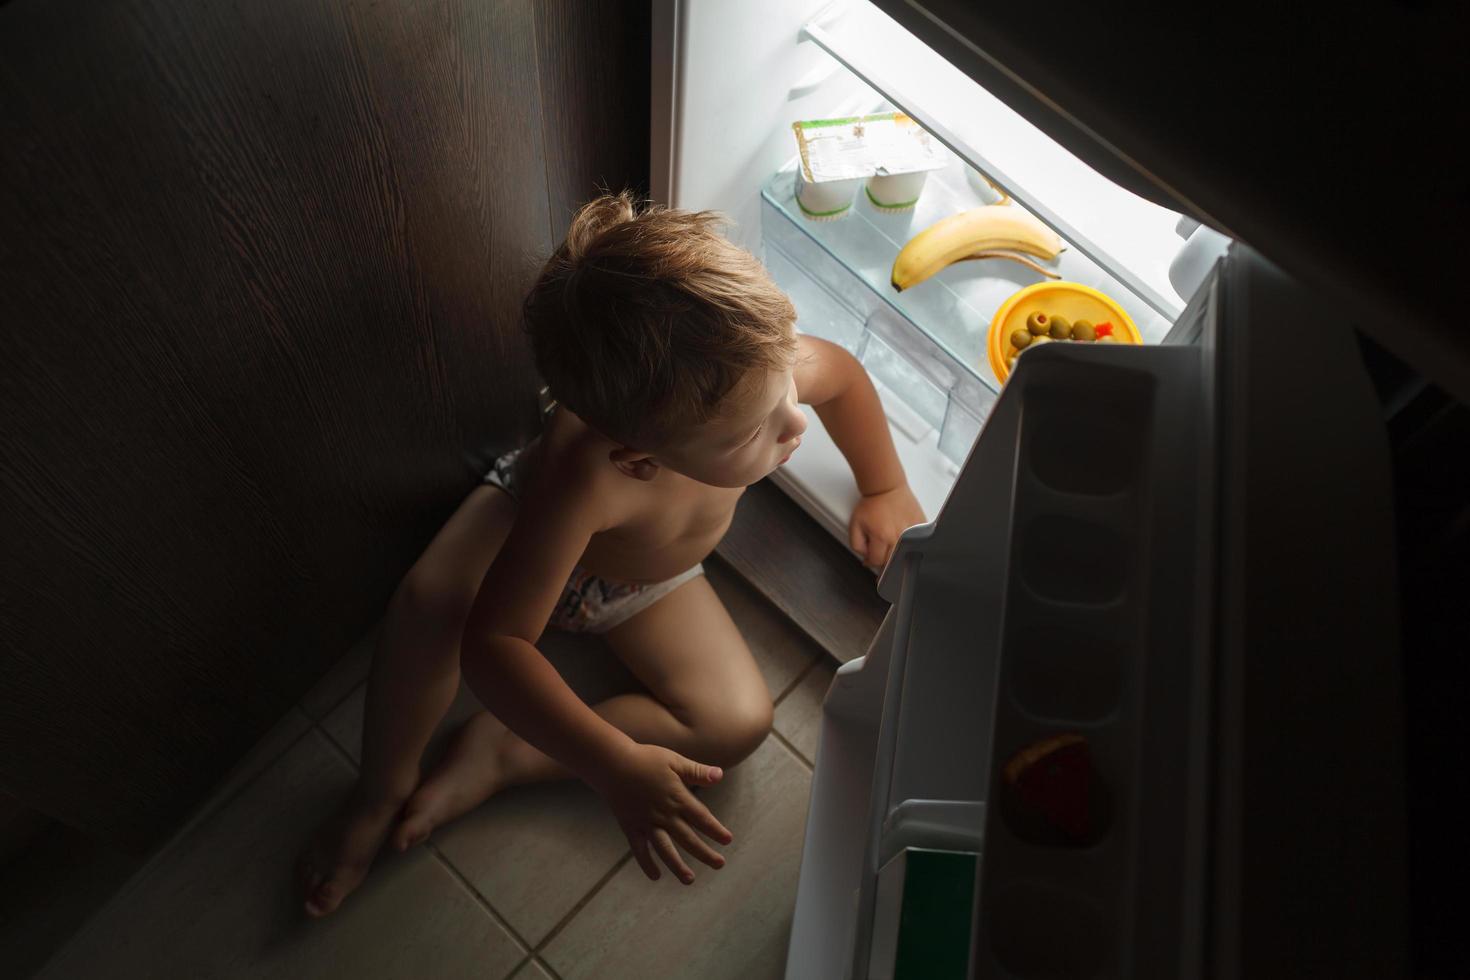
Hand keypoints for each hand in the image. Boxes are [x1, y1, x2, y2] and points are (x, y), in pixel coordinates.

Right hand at [590, 742, 732, 883]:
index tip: (727, 840)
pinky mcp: (631, 827)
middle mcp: (664, 815)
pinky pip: (640, 850)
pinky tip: (655, 876)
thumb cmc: (645, 758)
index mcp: (677, 798)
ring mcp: (647, 823)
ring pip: (665, 850)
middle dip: (705, 853)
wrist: (612, 763)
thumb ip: (697, 771)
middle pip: (688, 838)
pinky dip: (647, 864)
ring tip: (690, 880)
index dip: (715, 830)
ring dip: (678, 866)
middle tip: (719, 864)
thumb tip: (720, 775)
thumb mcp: (674, 760)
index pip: (702, 818)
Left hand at [849, 483, 925, 569]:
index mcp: (882, 537)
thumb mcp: (855, 525)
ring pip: (904, 555)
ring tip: (890, 539)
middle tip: (880, 548)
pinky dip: (910, 544)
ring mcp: (911, 532)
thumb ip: (857, 545)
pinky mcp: (920, 526)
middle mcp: (898, 537)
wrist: (886, 487)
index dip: (871, 560)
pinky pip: (916, 543)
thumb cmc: (872, 504)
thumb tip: (867, 559)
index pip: (877, 562)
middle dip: (883, 559)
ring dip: (896, 553)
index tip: (870, 555)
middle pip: (892, 561)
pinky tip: (902, 537)